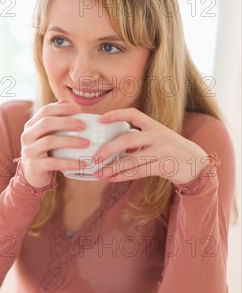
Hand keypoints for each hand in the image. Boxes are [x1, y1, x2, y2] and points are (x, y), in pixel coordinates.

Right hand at [19, 100, 89, 188]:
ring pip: (49, 141)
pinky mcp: (35, 166)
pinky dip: (69, 162)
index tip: (79, 110)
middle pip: (46, 123)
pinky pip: (53, 162)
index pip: (45, 111)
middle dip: (67, 122)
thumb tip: (66, 101)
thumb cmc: (44, 152)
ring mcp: (29, 151)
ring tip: (86, 143)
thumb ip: (54, 119)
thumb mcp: (47, 134)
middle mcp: (27, 136)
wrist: (32, 175)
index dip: (62, 108)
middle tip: (84, 126)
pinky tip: (82, 164)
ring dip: (70, 141)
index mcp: (31, 125)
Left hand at [94, 108, 211, 184]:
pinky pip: (139, 171)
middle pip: (128, 140)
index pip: (133, 114)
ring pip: (132, 160)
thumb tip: (113, 147)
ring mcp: (162, 151)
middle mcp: (158, 135)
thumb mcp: (159, 139)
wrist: (198, 164)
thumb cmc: (173, 151)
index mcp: (155, 126)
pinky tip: (112, 178)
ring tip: (99, 173)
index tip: (100, 119)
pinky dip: (124, 176)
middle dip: (108, 149)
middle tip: (95, 157)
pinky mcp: (165, 166)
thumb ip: (140, 139)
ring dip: (113, 168)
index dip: (116, 115)